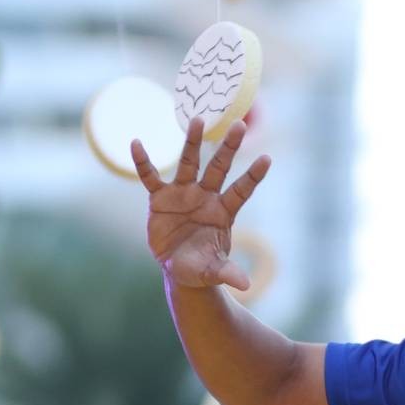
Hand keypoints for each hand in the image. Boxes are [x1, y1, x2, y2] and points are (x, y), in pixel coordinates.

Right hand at [133, 115, 271, 291]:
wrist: (178, 269)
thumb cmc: (201, 268)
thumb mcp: (213, 271)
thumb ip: (226, 272)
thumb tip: (246, 285)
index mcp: (223, 212)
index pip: (241, 190)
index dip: (253, 176)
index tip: (268, 159)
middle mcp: (205, 197)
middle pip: (219, 168)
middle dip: (228, 148)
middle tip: (240, 124)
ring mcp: (183, 194)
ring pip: (189, 163)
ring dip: (192, 143)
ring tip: (198, 119)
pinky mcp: (160, 198)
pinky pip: (150, 177)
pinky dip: (143, 162)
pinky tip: (136, 143)